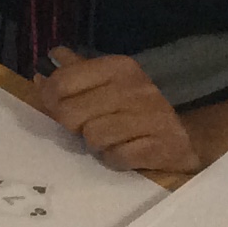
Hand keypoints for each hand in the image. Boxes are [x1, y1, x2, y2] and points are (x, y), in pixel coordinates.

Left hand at [31, 47, 200, 173]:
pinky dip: (115, 159)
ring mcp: (150, 116)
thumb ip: (73, 73)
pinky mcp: (161, 146)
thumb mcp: (107, 81)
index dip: (50, 100)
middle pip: (71, 114)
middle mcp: (134, 87)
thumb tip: (41, 69)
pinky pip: (117, 158)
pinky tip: (125, 152)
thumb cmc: (136, 107)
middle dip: (74, 126)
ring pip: (93, 137)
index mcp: (118, 67)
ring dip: (97, 145)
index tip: (56, 107)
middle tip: (87, 127)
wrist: (186, 134)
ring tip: (110, 140)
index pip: (62, 82)